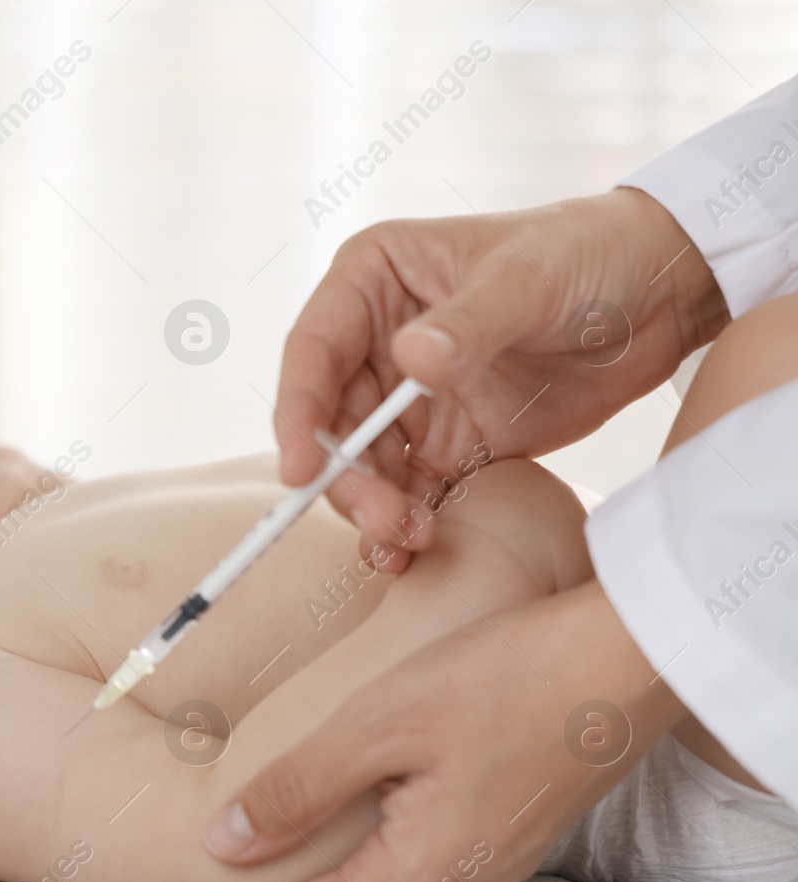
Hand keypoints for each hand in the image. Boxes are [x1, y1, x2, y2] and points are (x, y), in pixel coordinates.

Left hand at [149, 580, 687, 881]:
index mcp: (418, 874)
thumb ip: (298, 790)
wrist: (624, 661)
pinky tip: (312, 845)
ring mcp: (480, 871)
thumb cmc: (503, 676)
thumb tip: (222, 848)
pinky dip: (339, 877)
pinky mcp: (493, 840)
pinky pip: (398, 878)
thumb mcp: (382, 723)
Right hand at [277, 187, 727, 571]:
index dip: (298, 411)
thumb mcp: (526, 279)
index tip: (302, 469)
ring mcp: (409, 398)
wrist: (659, 295)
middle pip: (332, 422)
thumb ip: (468, 324)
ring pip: (363, 465)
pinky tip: (409, 551)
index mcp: (372, 280)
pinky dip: (402, 524)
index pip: (313, 350)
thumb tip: (409, 361)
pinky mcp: (447, 443)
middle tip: (381, 517)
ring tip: (409, 537)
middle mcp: (377, 342)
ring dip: (375, 507)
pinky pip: (407, 491)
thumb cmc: (584, 254)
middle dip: (346, 476)